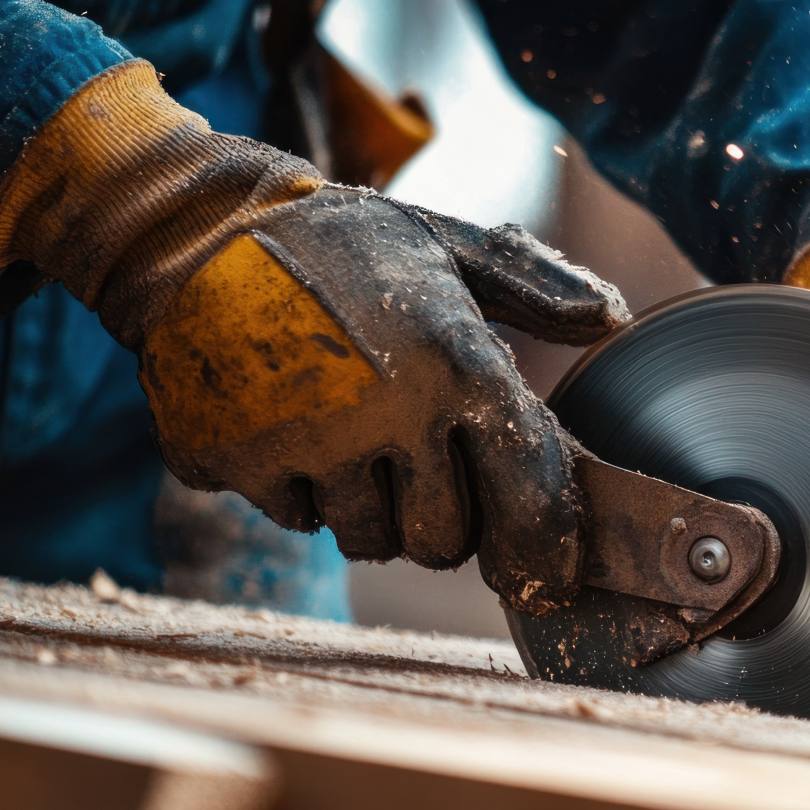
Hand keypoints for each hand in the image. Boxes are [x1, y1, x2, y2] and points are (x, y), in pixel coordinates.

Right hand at [0, 61, 627, 611]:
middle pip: (443, 542)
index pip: (528, 493)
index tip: (544, 577)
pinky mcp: (235, 460)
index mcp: (456, 361)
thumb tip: (611, 314)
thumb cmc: (343, 244)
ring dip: (371, 506)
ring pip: (368, 540)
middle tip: (418, 462)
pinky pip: (297, 519)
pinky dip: (303, 488)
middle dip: (441, 519)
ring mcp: (305, 441)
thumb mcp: (446, 246)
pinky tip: (293, 424)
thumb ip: (534, 287)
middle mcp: (388, 409)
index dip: (546, 549)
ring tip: (352, 432)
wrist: (198, 232)